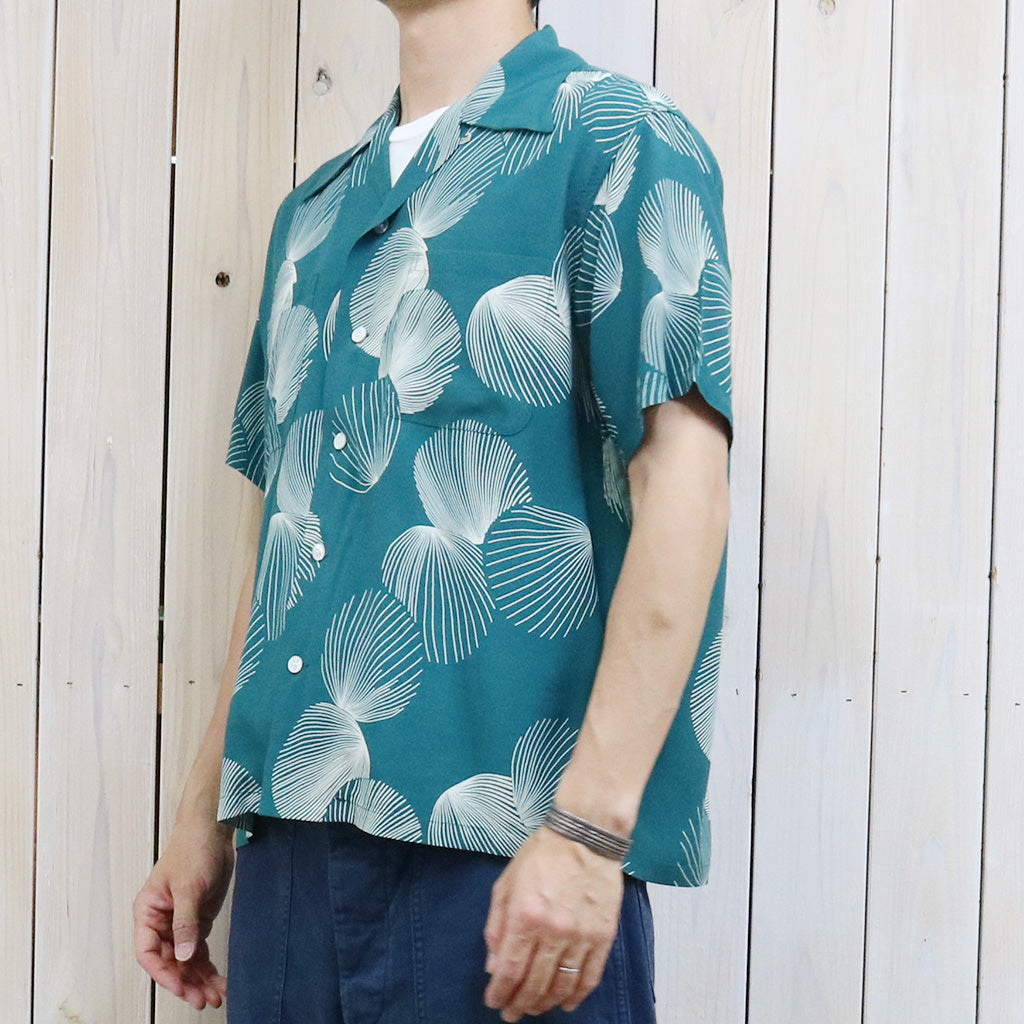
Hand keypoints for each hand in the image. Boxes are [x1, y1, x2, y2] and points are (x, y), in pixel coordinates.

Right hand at [133, 818, 235, 1009]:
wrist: (214, 830)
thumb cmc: (192, 849)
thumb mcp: (189, 887)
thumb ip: (185, 922)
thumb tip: (183, 956)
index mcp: (148, 912)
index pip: (148, 952)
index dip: (162, 973)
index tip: (179, 986)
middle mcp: (161, 921)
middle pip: (169, 961)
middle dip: (185, 982)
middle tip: (202, 999)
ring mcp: (180, 923)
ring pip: (186, 960)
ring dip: (199, 979)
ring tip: (215, 996)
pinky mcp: (198, 920)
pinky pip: (200, 951)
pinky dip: (208, 967)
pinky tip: (217, 980)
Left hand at [483, 825, 624, 1020]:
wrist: (585, 836)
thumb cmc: (543, 854)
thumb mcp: (506, 883)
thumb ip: (497, 925)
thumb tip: (493, 965)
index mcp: (524, 916)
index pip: (509, 970)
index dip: (500, 993)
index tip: (494, 1002)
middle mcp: (552, 931)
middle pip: (534, 984)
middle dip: (519, 1004)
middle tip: (512, 1013)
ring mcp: (580, 936)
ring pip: (561, 986)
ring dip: (545, 1003)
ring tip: (535, 1008)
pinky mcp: (603, 936)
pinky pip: (589, 977)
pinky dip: (576, 995)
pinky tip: (565, 1002)